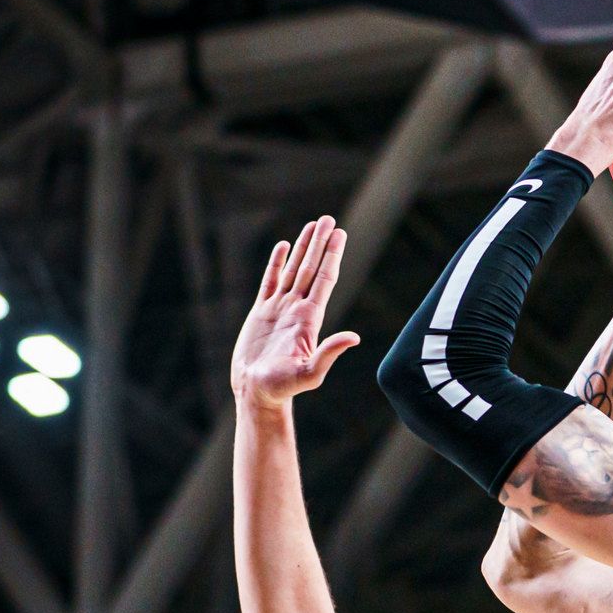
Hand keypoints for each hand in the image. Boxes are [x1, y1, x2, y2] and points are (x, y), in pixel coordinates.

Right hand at [230, 215, 357, 409]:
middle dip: (320, 244)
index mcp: (309, 318)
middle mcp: (297, 309)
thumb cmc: (283, 387)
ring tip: (312, 225)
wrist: (257, 392)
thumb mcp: (310, 372)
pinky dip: (276, 263)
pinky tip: (284, 246)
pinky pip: (270, 281)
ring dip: (303, 247)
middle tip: (328, 220)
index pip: (324, 279)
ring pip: (293, 270)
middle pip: (311, 268)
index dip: (332, 256)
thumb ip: (329, 353)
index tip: (340, 234)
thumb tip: (354, 338)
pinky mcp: (261, 312)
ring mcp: (279, 309)